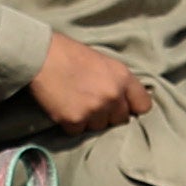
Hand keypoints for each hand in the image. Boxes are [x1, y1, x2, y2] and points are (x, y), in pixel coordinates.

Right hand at [23, 35, 157, 136]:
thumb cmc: (70, 54)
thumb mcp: (104, 62)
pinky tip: (64, 107)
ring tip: (76, 103)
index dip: (133, 107)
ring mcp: (94, 110)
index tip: (124, 107)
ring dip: (90, 120)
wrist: (41, 56)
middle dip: (109, 115)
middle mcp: (112, 96)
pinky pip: (79, 131)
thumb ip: (118, 82)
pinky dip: (72, 123)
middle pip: (121, 120)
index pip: (144, 106)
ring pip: (99, 128)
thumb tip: (125, 100)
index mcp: (123, 78)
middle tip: (93, 103)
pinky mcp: (74, 120)